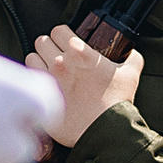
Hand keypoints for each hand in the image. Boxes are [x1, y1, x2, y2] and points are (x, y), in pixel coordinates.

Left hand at [30, 25, 141, 146]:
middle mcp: (60, 62)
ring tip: (49, 68)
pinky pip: (29, 79)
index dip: (63, 35)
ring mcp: (48, 79)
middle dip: (50, 46)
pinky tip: (47, 84)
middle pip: (42, 41)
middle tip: (57, 55)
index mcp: (79, 52)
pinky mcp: (41, 97)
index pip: (58, 30)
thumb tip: (132, 52)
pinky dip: (36, 79)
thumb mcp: (131, 75)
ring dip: (40, 60)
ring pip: (32, 57)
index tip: (67, 43)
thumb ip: (132, 58)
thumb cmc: (116, 104)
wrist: (105, 131)